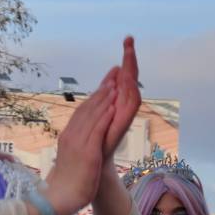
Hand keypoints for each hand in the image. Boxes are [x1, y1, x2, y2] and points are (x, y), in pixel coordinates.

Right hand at [44, 75, 115, 214]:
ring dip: (104, 99)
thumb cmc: (67, 182)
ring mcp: (78, 143)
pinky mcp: (86, 152)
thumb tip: (83, 141)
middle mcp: (71, 135)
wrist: (58, 198)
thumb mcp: (72, 158)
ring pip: (92, 116)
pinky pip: (96, 130)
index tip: (106, 83)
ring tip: (115, 84)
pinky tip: (113, 106)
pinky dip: (104, 116)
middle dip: (102, 91)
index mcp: (68, 136)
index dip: (95, 95)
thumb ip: (77, 145)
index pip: (82, 111)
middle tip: (114, 75)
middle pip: (87, 108)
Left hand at [101, 37, 141, 162]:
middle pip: (130, 82)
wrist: (84, 174)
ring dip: (129, 73)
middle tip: (129, 40)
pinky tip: (126, 80)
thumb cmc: (90, 149)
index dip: (127, 62)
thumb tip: (107, 83)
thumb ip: (99, 102)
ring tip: (130, 53)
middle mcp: (120, 112)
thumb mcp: (92, 120)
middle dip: (130, 61)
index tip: (127, 41)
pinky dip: (127, 95)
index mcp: (115, 108)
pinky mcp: (118, 130)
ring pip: (130, 92)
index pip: (124, 80)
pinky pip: (127, 109)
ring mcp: (121, 121)